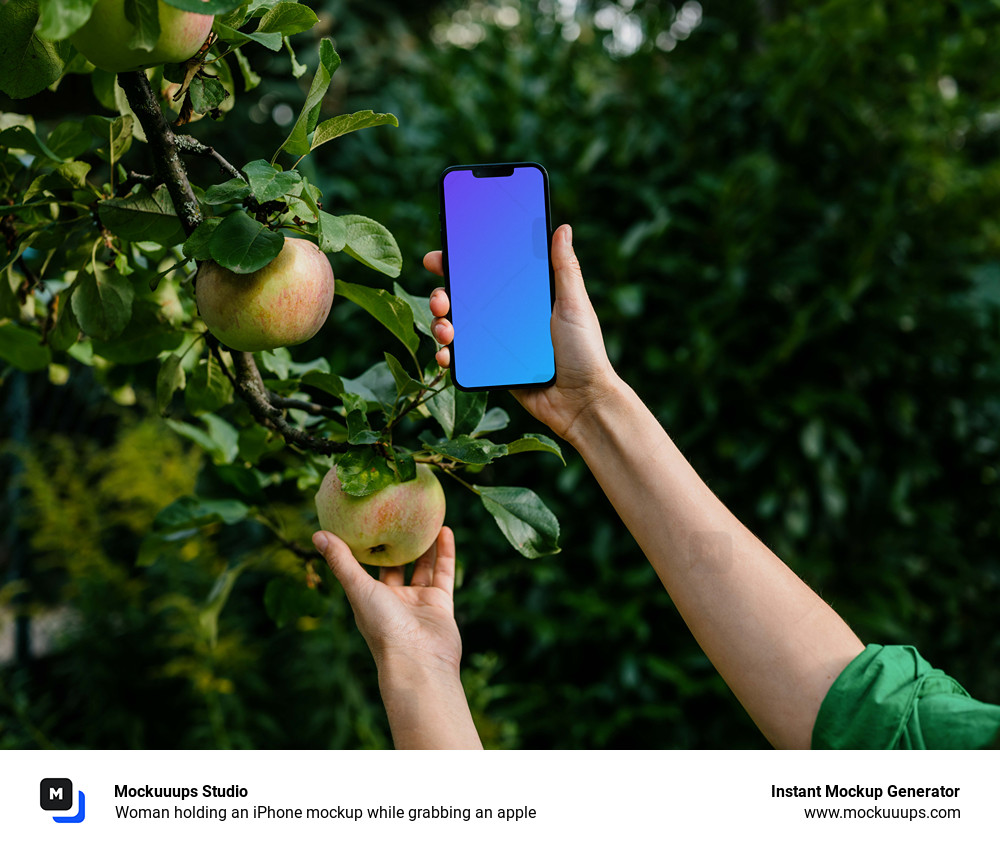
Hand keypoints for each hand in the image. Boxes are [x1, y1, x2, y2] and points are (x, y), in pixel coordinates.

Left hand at [312, 526, 461, 675]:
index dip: (367, 545)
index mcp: (370, 598)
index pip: (366, 567)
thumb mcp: (359, 589)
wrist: (419, 661)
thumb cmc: (382, 628)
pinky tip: (444, 529)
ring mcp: (418, 602)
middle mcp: (394, 600)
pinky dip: (444, 552)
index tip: (366, 518)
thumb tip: (317, 534)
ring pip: (422, 567)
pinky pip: (443, 572)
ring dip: (424, 544)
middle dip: (397, 543)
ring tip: (424, 517)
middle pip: (396, 566)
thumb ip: (342, 561)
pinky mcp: (440, 603)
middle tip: (398, 513)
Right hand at [424, 223, 621, 442]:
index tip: (441, 257)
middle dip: (443, 295)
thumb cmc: (585, 352)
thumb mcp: (575, 305)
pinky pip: (463, 359)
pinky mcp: (492, 370)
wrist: (583, 402)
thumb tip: (563, 228)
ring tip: (445, 328)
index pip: (488, 273)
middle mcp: (508, 318)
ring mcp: (497, 345)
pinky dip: (447, 355)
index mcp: (526, 298)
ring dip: (441, 324)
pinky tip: (445, 354)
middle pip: (465, 299)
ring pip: (458, 328)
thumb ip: (565, 268)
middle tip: (440, 297)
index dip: (461, 263)